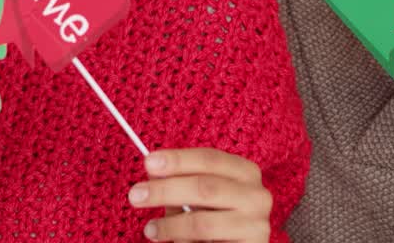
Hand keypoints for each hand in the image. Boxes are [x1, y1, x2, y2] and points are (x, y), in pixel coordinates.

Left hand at [128, 147, 272, 241]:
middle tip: (136, 195)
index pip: (210, 158)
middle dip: (166, 190)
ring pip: (203, 222)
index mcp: (245, 172)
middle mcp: (257, 195)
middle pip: (205, 187)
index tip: (149, 162)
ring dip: (170, 225)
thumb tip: (152, 170)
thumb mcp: (198, 198)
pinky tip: (169, 241)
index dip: (178, 159)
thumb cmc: (216, 220)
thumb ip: (179, 183)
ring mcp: (256, 224)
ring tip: (150, 229)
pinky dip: (182, 241)